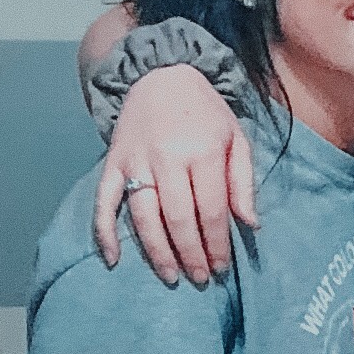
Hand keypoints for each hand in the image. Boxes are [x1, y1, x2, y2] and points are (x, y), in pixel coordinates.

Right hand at [93, 64, 255, 284]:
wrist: (161, 75)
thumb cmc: (205, 112)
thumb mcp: (236, 138)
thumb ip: (243, 181)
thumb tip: (250, 224)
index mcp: (203, 151)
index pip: (212, 209)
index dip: (217, 243)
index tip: (222, 266)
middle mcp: (167, 158)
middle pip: (179, 218)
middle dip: (191, 254)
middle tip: (201, 279)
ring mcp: (136, 162)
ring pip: (144, 216)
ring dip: (157, 251)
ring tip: (170, 276)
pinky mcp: (113, 163)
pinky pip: (104, 201)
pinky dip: (105, 231)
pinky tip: (113, 258)